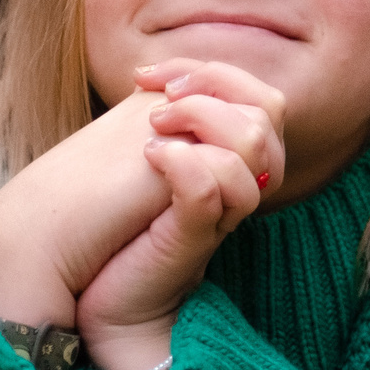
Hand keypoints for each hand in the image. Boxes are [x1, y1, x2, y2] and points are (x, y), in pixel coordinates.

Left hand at [75, 61, 285, 369]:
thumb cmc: (121, 225)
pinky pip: (211, 190)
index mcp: (237, 161)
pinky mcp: (192, 238)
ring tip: (151, 132)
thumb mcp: (151, 162)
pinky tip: (149, 156)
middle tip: (157, 106)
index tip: (151, 76)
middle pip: (269, 114)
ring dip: (199, 120)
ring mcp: (220, 213)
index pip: (263, 98)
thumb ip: (171, 123)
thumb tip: (160, 74)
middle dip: (212, 90)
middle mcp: (239, 184)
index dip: (215, 73)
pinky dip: (182, 163)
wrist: (100, 297)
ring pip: (252, 148)